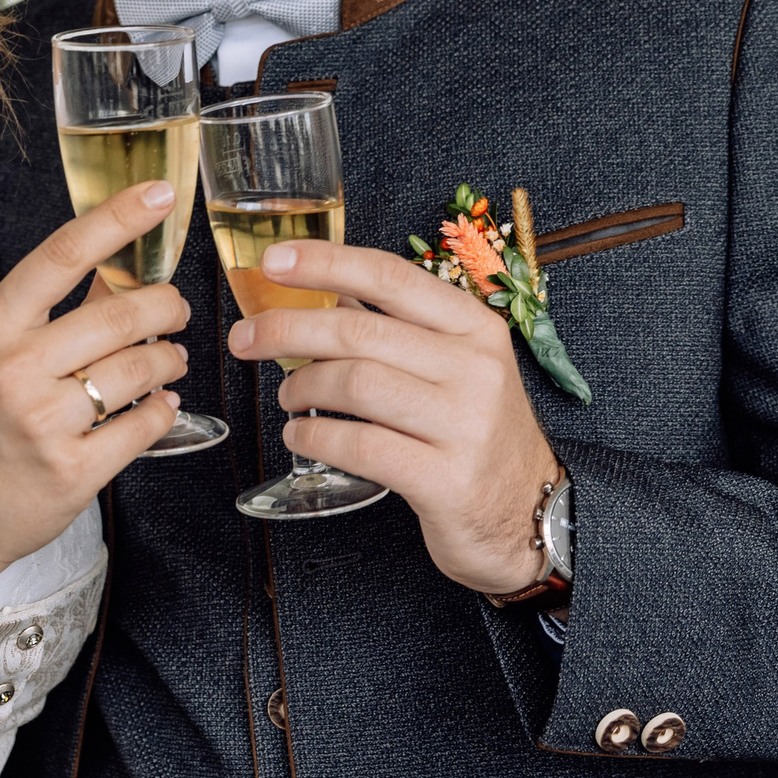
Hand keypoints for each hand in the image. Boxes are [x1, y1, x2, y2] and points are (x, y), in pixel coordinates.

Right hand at [0, 181, 190, 601]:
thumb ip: (48, 317)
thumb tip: (117, 274)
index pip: (62, 254)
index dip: (117, 217)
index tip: (158, 193)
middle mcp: (15, 368)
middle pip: (120, 313)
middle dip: (166, 306)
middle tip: (176, 311)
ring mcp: (43, 421)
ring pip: (141, 368)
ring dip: (169, 360)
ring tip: (169, 363)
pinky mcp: (72, 470)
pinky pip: (144, 424)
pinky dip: (162, 410)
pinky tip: (157, 406)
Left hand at [227, 239, 557, 594]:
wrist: (532, 515)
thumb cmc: (475, 434)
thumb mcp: (456, 368)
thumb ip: (398, 331)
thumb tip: (322, 294)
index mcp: (474, 328)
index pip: (389, 277)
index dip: (325, 262)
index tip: (273, 262)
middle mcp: (475, 369)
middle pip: (359, 332)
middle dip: (287, 330)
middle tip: (245, 339)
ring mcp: (465, 426)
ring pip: (356, 385)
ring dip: (303, 387)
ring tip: (289, 396)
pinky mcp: (447, 480)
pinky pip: (361, 445)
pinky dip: (316, 437)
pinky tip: (301, 435)